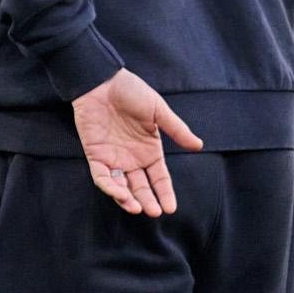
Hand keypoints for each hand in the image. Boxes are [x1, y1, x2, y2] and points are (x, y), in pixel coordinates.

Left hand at [70, 69, 203, 217]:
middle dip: (148, 201)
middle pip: (141, 187)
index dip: (165, 193)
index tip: (171, 208)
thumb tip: (199, 145)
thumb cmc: (130, 91)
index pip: (159, 178)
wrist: (101, 80)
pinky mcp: (95, 154)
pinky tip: (120, 194)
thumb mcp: (158, 110)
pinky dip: (109, 187)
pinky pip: (101, 176)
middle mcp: (132, 158)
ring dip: (128, 199)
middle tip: (154, 212)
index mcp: (149, 150)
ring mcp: (113, 157)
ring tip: (137, 208)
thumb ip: (176, 129)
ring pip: (121, 186)